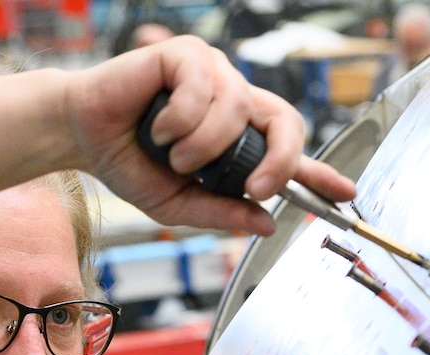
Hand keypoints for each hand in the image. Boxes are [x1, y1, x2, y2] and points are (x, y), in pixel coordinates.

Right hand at [67, 36, 354, 235]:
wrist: (83, 136)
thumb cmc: (130, 163)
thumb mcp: (180, 204)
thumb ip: (223, 211)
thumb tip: (265, 223)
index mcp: (238, 139)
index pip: (289, 152)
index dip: (320, 172)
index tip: (346, 192)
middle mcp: (234, 102)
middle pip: (286, 121)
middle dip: (279, 160)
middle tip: (257, 187)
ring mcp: (214, 75)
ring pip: (238, 111)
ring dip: (204, 146)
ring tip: (173, 153)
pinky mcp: (187, 55)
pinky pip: (204, 90)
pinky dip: (180, 119)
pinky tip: (157, 124)